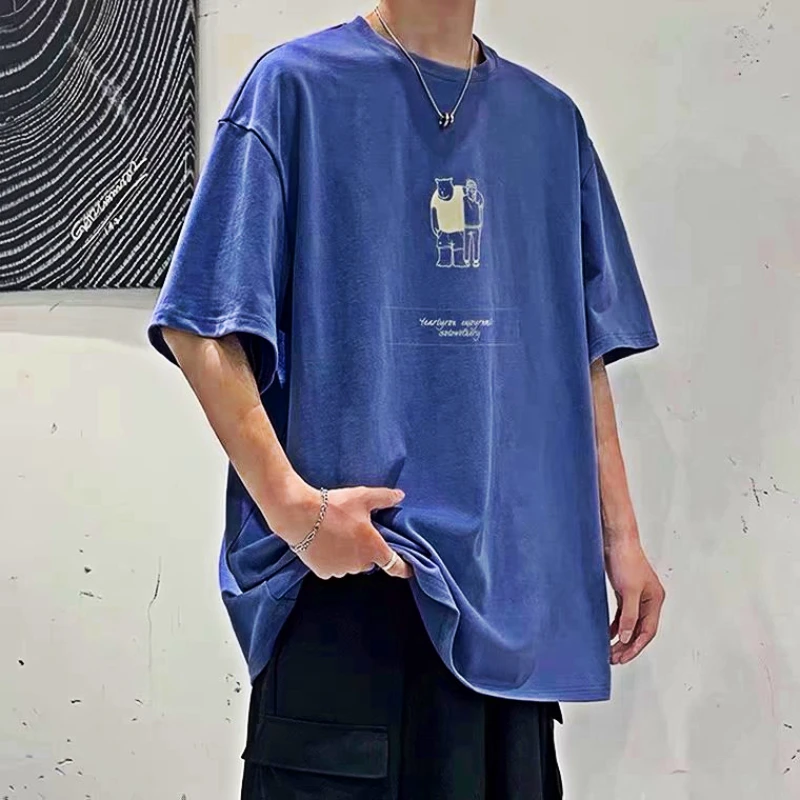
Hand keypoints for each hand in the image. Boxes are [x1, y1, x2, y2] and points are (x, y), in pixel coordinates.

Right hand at [268, 481, 411, 579]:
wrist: (299, 514)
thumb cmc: (334, 506)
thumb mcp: (363, 497)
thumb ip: (384, 498)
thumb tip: (400, 496)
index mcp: (374, 548)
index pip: (396, 566)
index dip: (404, 568)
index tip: (409, 569)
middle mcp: (360, 564)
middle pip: (369, 560)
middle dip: (365, 549)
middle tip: (355, 530)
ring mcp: (341, 570)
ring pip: (350, 564)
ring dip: (348, 554)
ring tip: (336, 533)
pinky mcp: (324, 573)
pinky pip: (333, 568)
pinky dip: (332, 558)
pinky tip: (324, 542)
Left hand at [605, 538, 664, 664]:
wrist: (615, 540)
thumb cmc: (626, 559)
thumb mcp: (629, 591)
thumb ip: (629, 615)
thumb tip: (627, 637)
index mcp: (655, 600)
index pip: (648, 631)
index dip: (636, 646)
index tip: (624, 658)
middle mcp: (649, 600)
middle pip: (640, 630)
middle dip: (628, 646)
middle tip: (614, 659)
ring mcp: (636, 596)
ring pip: (631, 624)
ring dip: (622, 638)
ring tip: (610, 651)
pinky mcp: (625, 592)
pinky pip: (622, 615)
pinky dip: (616, 625)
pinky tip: (608, 634)